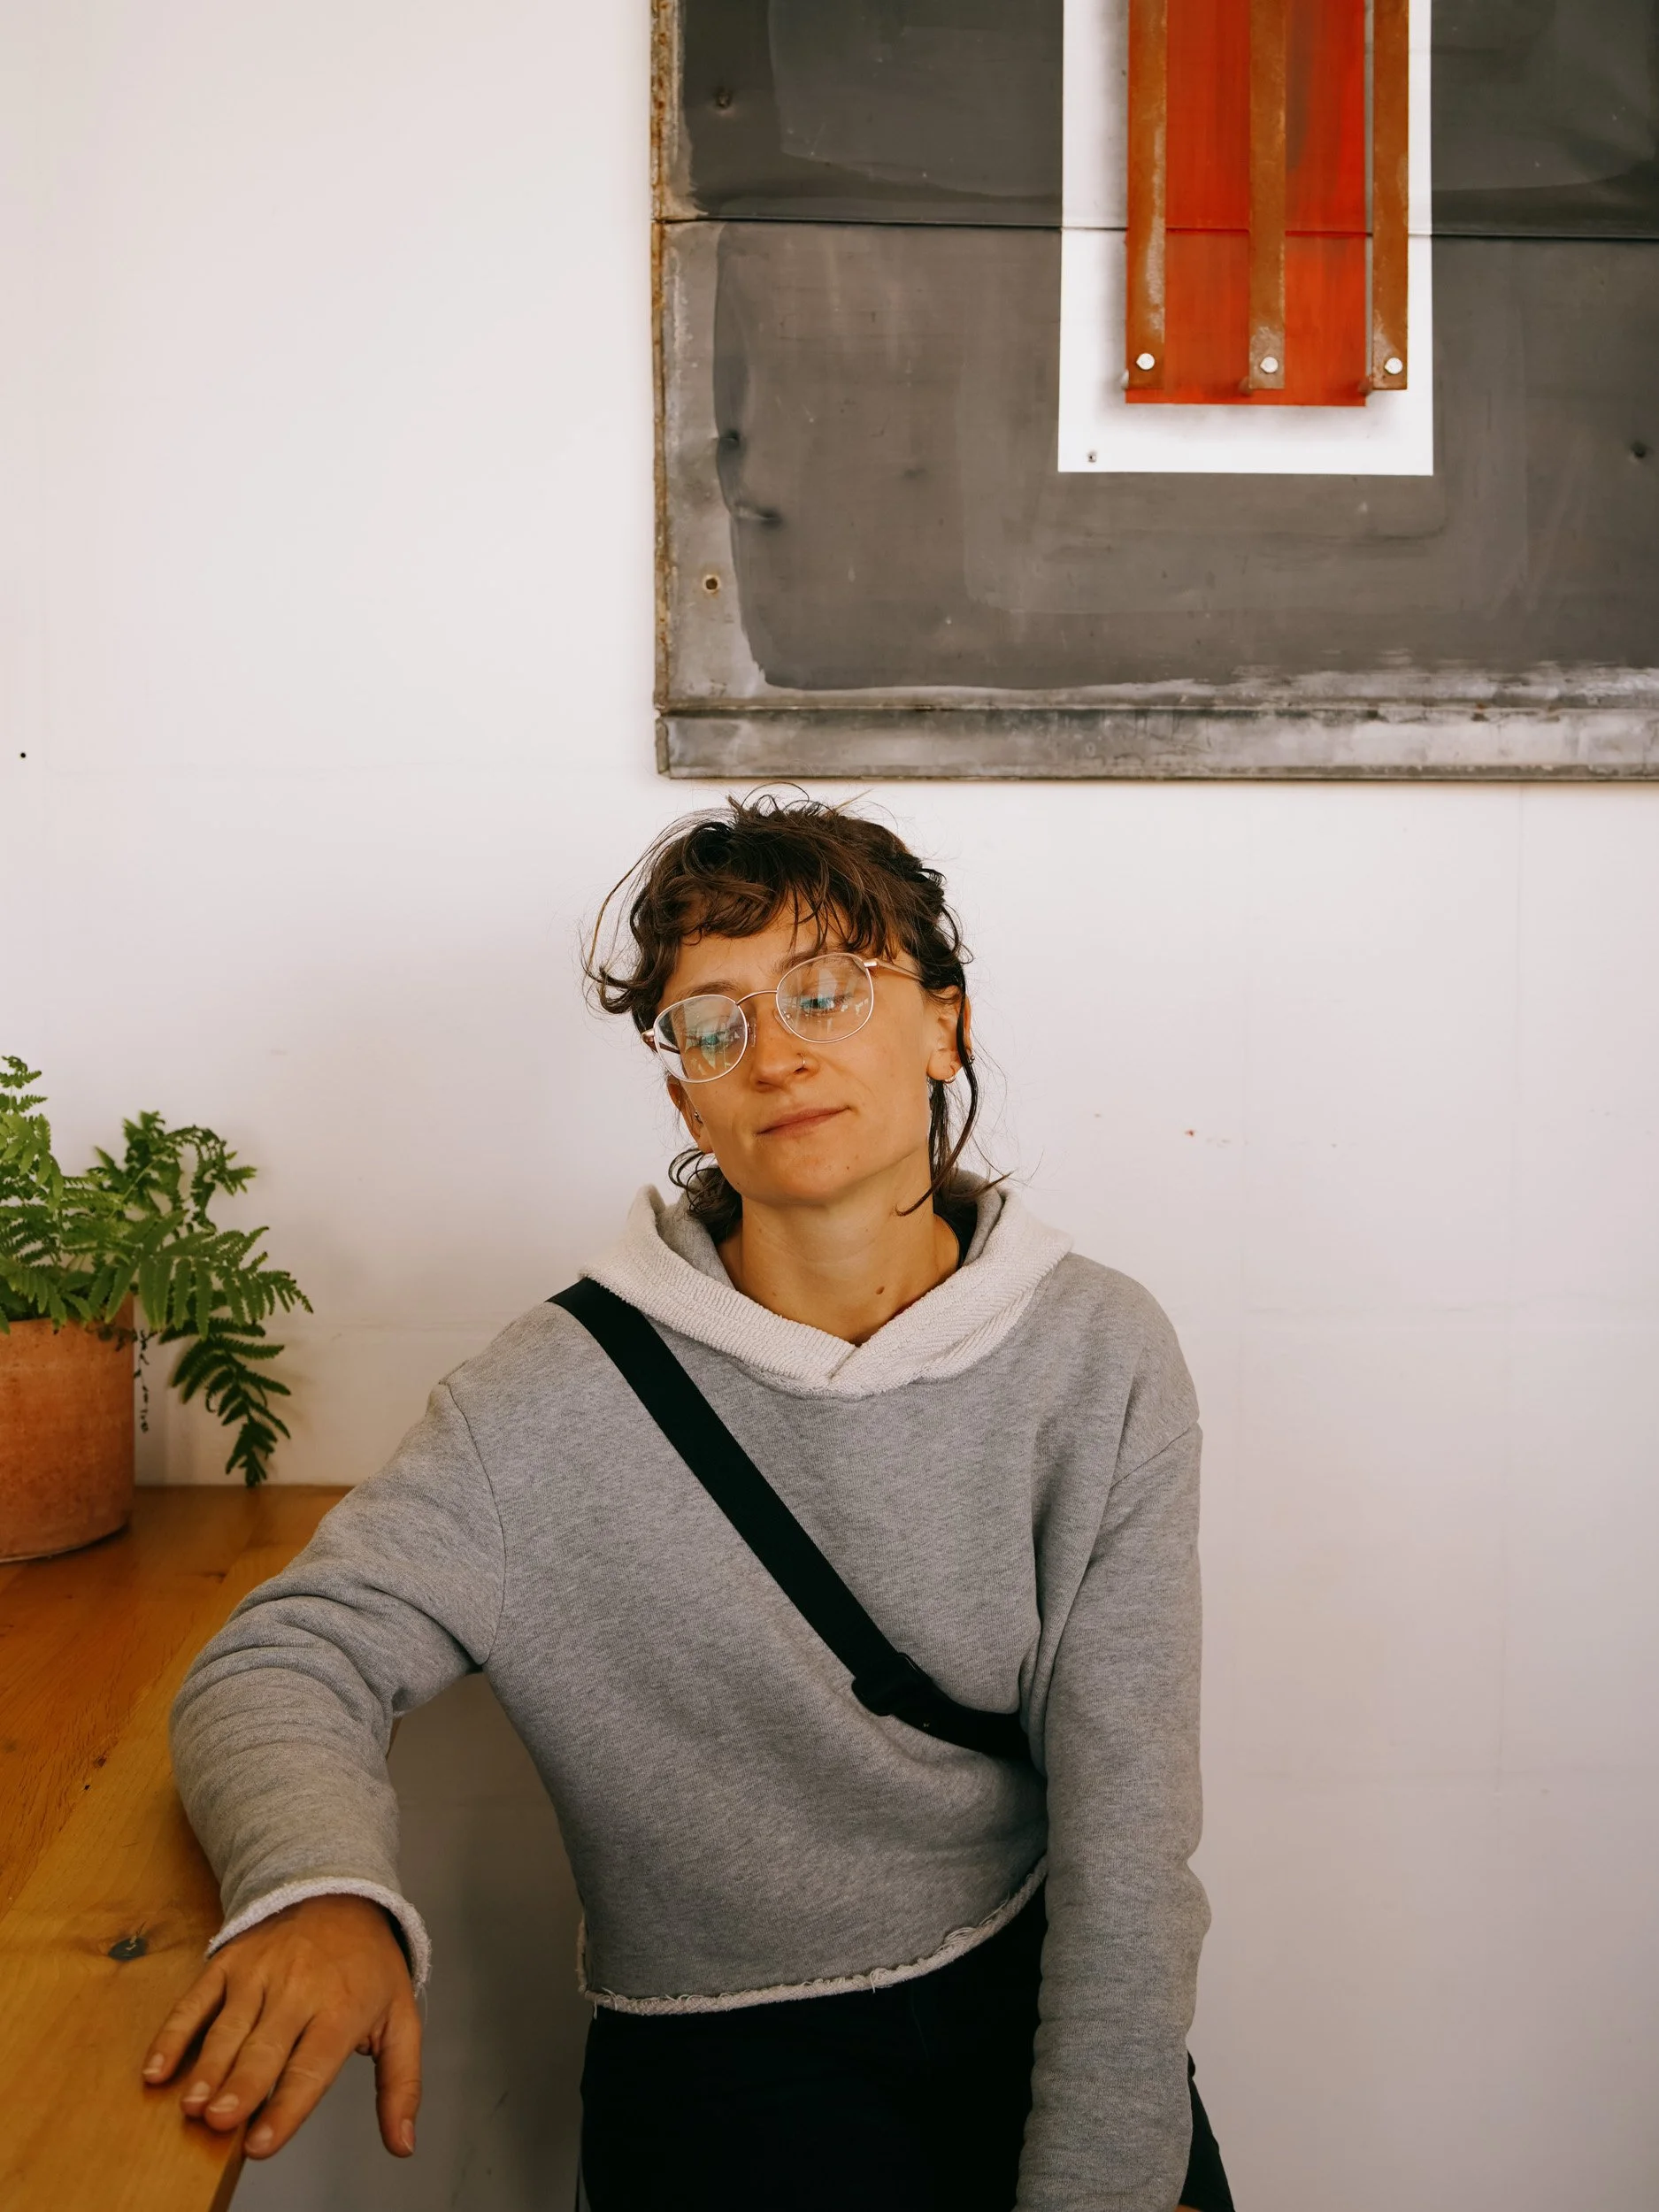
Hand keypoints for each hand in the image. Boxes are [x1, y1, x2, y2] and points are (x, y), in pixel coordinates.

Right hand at [141, 1893, 419, 2159]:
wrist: (341, 1892)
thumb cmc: (369, 1967)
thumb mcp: (400, 2018)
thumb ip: (400, 2085)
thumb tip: (403, 2145)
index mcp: (342, 2010)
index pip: (312, 2066)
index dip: (286, 2108)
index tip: (261, 2145)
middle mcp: (298, 1990)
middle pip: (265, 2048)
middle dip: (241, 2086)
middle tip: (218, 2120)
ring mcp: (259, 1973)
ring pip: (229, 2027)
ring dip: (207, 2067)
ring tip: (191, 2104)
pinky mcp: (229, 1962)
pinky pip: (196, 2000)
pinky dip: (174, 2034)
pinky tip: (156, 2067)